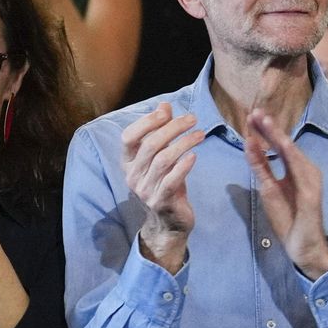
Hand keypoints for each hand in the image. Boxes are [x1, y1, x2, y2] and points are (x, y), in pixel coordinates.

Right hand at [121, 102, 203, 273]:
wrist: (168, 223)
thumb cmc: (165, 184)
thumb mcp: (160, 157)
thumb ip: (159, 132)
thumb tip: (164, 105)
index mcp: (128, 163)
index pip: (129, 137)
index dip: (146, 122)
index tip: (166, 111)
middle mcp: (133, 176)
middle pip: (150, 145)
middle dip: (172, 128)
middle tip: (192, 119)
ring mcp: (146, 190)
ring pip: (163, 160)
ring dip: (183, 143)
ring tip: (200, 134)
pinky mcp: (161, 202)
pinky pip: (172, 180)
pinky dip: (184, 166)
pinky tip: (195, 156)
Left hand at [244, 110, 327, 279]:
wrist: (304, 247)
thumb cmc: (288, 218)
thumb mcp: (268, 189)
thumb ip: (261, 167)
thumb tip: (250, 145)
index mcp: (295, 169)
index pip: (278, 145)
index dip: (265, 131)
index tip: (250, 116)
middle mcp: (306, 170)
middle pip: (285, 144)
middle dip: (270, 127)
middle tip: (255, 111)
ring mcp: (311, 181)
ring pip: (293, 153)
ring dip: (279, 136)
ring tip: (264, 121)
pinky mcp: (311, 194)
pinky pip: (300, 172)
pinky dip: (290, 157)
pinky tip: (282, 144)